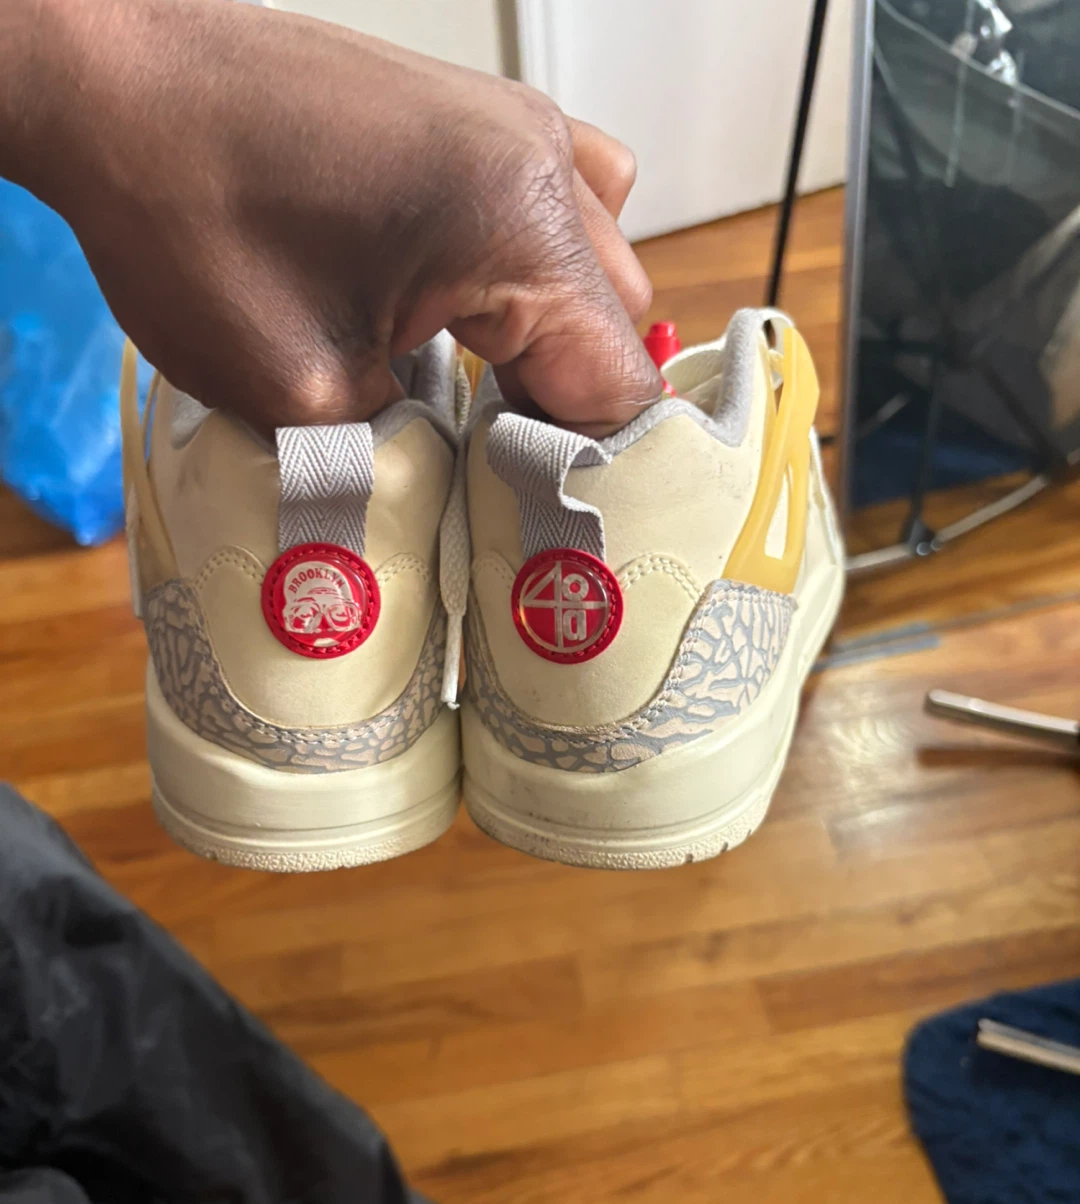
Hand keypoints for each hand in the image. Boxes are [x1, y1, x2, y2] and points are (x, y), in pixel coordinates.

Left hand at [5, 0, 659, 436]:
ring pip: (590, 269)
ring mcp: (512, 128)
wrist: (116, 92)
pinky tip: (475, 305)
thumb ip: (412, 453)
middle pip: (613, 328)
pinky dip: (533, 270)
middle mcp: (542, 162)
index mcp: (519, 226)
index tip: (540, 530)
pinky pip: (555, 205)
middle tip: (494, 476)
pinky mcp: (474, 118)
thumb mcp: (302, 394)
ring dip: (552, 341)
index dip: (586, 474)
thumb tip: (458, 485)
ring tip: (482, 395)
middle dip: (565, 411)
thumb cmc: (190, 223)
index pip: (618, 385)